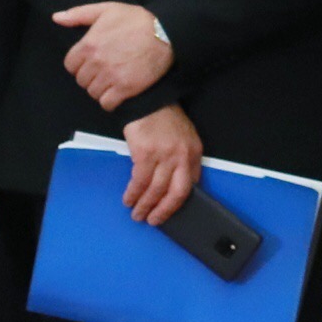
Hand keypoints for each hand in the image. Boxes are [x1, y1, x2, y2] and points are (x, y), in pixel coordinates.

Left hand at [52, 2, 173, 107]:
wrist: (166, 33)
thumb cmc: (137, 20)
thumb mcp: (107, 9)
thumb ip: (79, 14)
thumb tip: (56, 18)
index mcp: (88, 45)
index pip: (70, 65)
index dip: (81, 64)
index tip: (93, 62)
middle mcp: (96, 62)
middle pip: (82, 80)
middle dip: (91, 77)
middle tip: (105, 71)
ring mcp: (110, 76)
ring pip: (93, 92)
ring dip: (101, 89)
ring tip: (113, 81)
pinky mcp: (125, 88)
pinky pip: (107, 103)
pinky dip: (110, 101)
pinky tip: (118, 92)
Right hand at [121, 103, 204, 224]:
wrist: (148, 101)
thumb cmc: (164, 119)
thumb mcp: (184, 138)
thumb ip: (183, 160)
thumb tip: (177, 184)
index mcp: (193, 153)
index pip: (192, 184)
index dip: (180, 202)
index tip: (171, 212)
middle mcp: (181, 156)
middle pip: (177, 193)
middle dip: (164, 211)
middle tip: (154, 220)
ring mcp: (164, 156)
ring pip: (156, 190)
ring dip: (145, 205)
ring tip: (137, 213)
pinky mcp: (145, 154)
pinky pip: (139, 181)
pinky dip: (133, 193)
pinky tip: (129, 199)